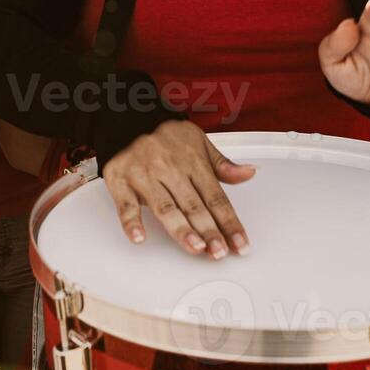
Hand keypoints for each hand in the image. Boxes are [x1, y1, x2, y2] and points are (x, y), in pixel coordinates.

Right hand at [102, 120, 254, 258]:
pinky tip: (139, 237)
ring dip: (181, 230)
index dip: (229, 222)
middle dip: (209, 231)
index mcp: (192, 160)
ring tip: (195, 247)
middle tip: (219, 251)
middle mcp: (169, 168)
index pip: (215, 197)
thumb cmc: (165, 136)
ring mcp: (144, 174)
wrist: (128, 118)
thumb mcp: (198, 142)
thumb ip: (222, 164)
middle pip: (193, 205)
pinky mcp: (120, 179)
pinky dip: (131, 222)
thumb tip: (248, 173)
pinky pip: (125, 204)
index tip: (240, 243)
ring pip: (165, 207)